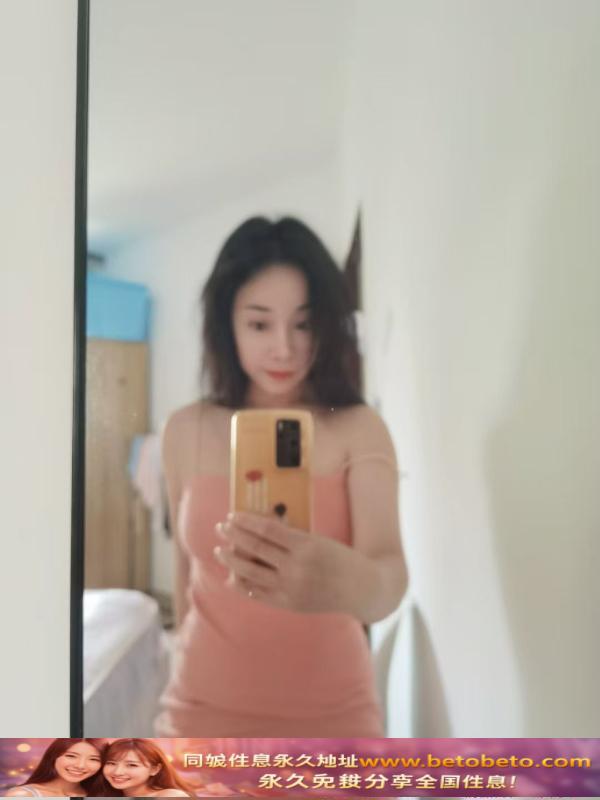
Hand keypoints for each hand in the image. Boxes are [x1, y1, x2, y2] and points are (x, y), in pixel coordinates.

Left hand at [213, 511, 359, 613]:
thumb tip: (257, 528)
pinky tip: (232, 577)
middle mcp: (296, 567)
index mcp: (306, 546)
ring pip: (251, 572)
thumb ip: (290, 538)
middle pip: (255, 548)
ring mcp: (291, 588)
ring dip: (231, 560)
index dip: (246, 521)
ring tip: (220, 552)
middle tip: (220, 528)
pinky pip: (258, 593)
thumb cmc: (339, 559)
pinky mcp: (289, 604)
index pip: (267, 529)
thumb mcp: (318, 541)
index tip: (232, 515)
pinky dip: (242, 585)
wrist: (361, 589)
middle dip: (234, 536)